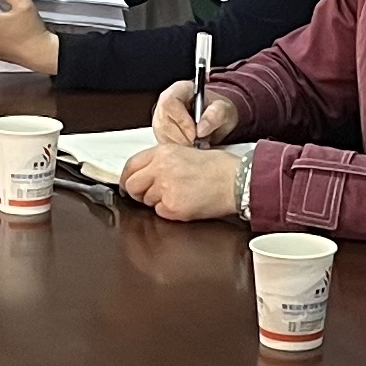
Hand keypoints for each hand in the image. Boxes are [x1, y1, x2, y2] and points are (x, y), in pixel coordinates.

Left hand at [119, 142, 247, 221]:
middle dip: (138, 192)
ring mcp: (166, 189)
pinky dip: (169, 212)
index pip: (131, 165)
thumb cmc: (219, 168)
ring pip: (146, 200)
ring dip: (157, 201)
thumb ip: (163, 161)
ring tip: (179, 194)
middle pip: (132, 185)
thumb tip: (145, 174)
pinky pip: (160, 213)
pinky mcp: (173, 207)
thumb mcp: (186, 152)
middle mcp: (161, 169)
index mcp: (164, 152)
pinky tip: (185, 203)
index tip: (130, 183)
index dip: (128, 177)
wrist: (237, 181)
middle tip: (151, 194)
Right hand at [150, 80, 241, 146]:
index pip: (170, 103)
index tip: (195, 134)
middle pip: (164, 122)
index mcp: (179, 90)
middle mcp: (166, 104)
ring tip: (196, 146)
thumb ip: (216, 115)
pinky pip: (164, 144)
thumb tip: (201, 129)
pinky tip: (190, 148)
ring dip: (180, 145)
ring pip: (162, 136)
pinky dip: (177, 151)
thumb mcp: (224, 109)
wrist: (216, 120)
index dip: (181, 120)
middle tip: (197, 144)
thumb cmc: (218, 111)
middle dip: (181, 137)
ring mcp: (161, 119)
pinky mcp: (162, 134)